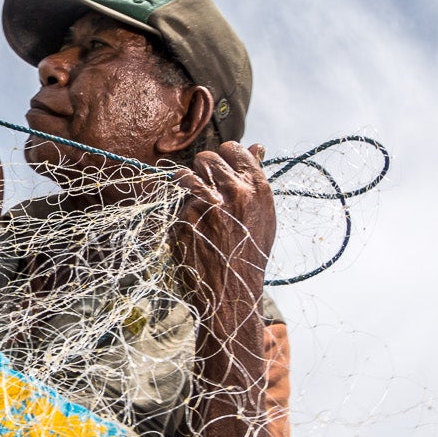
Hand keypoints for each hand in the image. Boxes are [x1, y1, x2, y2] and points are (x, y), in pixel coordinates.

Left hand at [172, 142, 276, 318]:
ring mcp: (205, 205)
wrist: (233, 290)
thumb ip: (255, 179)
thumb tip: (257, 146)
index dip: (224, 157)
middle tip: (206, 191)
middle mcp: (233, 192)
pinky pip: (175, 204)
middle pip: (206, 158)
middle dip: (202, 170)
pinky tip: (192, 231)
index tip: (220, 172)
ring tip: (196, 208)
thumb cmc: (249, 250)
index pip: (233, 148)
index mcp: (256, 188)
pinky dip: (179, 214)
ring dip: (185, 187)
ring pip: (184, 175)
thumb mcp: (263, 214)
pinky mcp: (183, 219)